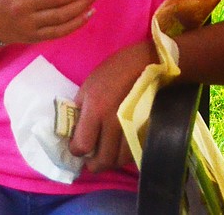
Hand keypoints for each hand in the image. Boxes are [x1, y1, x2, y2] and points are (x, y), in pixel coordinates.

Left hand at [69, 40, 156, 171]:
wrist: (149, 61)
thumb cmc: (115, 69)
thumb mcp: (89, 85)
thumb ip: (80, 110)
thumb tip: (74, 132)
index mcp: (96, 110)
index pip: (81, 147)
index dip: (77, 150)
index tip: (78, 146)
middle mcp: (114, 122)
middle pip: (103, 161)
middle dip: (94, 163)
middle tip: (92, 158)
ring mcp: (133, 127)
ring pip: (120, 160)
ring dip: (112, 160)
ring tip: (108, 153)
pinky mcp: (147, 128)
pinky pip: (134, 152)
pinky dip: (126, 154)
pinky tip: (122, 146)